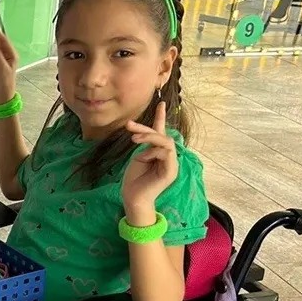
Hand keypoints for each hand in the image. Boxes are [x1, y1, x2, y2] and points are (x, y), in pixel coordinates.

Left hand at [121, 101, 177, 222]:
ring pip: (166, 142)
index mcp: (160, 153)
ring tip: (134, 140)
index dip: (161, 117)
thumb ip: (145, 145)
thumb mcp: (138, 157)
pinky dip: (152, 152)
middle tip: (129, 126)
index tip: (161, 103)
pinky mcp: (171, 171)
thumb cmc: (133, 180)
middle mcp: (169, 157)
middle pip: (163, 136)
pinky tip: (141, 158)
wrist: (132, 197)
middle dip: (146, 129)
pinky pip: (166, 152)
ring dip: (149, 137)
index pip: (162, 133)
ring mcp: (172, 164)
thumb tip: (144, 133)